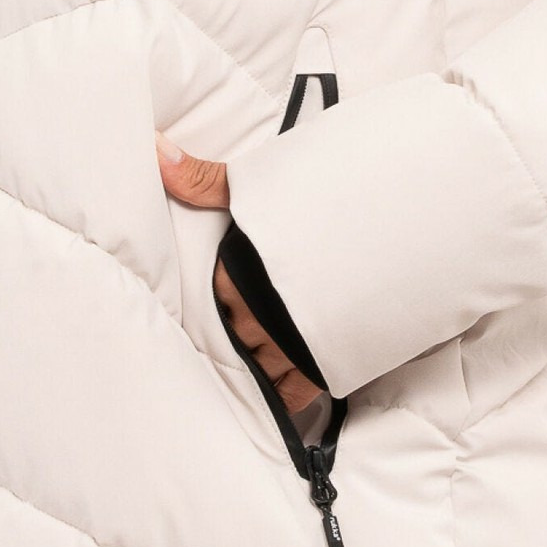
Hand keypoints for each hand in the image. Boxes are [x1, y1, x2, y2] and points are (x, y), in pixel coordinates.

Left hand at [156, 128, 324, 422]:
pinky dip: (281, 394)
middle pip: (233, 331)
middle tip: (261, 316)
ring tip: (271, 346)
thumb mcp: (258, 184)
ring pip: (256, 363)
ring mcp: (282, 348)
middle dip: (246, 323)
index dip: (228, 294)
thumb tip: (156, 150)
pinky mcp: (314, 369)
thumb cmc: (324, 205)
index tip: (241, 291)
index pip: (213, 297)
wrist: (390, 232)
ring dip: (263, 354)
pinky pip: (287, 396)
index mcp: (233, 277)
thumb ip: (203, 178)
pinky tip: (281, 388)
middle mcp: (251, 318)